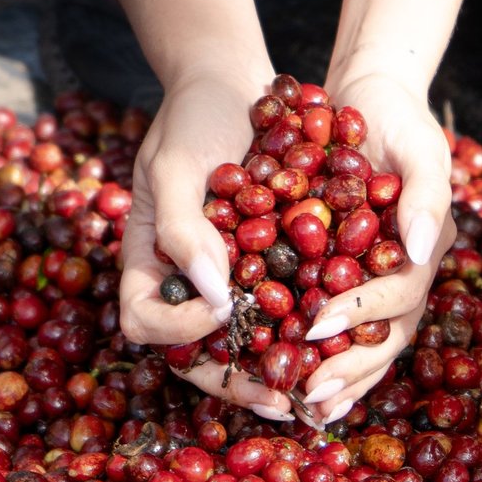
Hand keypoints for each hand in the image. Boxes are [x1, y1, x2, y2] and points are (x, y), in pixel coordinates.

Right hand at [118, 70, 299, 420]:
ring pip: (240, 345)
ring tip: (313, 395)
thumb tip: (214, 297)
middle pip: (196, 351)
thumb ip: (184, 231)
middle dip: (236, 380)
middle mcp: (183, 281)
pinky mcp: (266, 268)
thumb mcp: (177, 167)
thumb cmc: (194, 118)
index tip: (226, 307)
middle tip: (281, 400)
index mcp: (147, 262)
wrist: (233, 82)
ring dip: (273, 373)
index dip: (180, 329)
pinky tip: (336, 350)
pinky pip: (279, 314)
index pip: (145, 321)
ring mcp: (225, 278)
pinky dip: (300, 337)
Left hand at [295, 71, 454, 428]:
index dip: (364, 313)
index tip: (320, 324)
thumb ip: (427, 197)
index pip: (401, 294)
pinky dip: (322, 358)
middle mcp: (407, 271)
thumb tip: (423, 251)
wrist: (371, 95)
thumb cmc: (398, 117)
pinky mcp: (348, 275)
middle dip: (352, 367)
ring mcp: (380, 278)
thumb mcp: (422, 148)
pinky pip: (340, 327)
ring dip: (342, 378)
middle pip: (388, 335)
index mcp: (427, 248)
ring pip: (368, 343)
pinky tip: (297, 383)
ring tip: (307, 406)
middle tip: (313, 394)